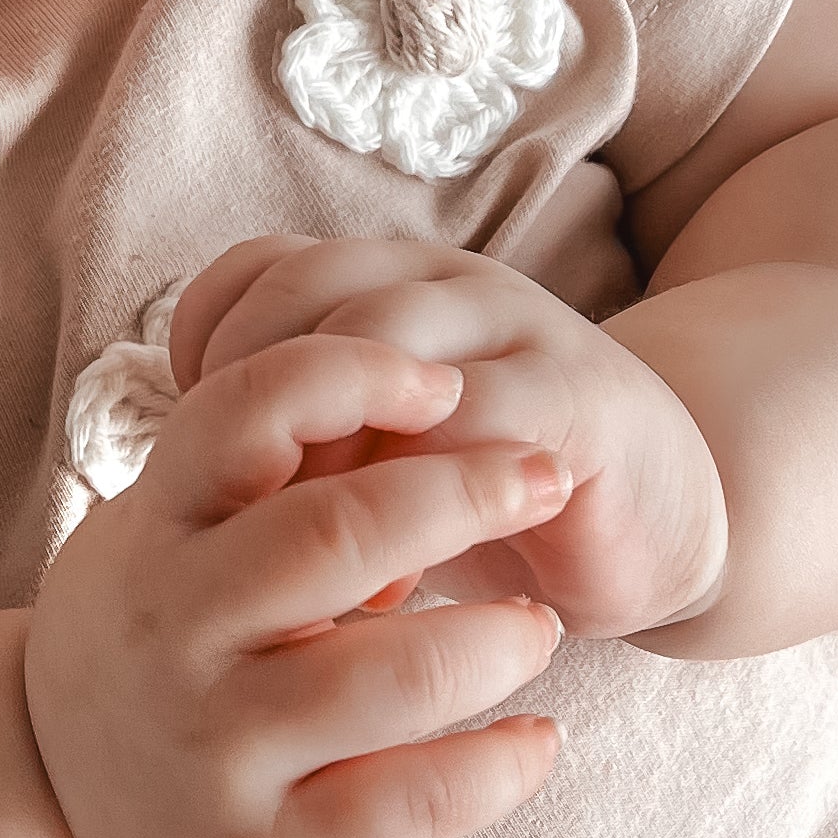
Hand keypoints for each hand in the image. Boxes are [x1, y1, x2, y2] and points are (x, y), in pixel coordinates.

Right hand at [25, 331, 574, 837]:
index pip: (251, 407)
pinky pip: (402, 810)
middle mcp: (177, 626)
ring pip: (392, 677)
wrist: (53, 790)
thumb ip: (263, 465)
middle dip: (466, 492)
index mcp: (156, 522)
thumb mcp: (169, 521)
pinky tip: (538, 739)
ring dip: (497, 639)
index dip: (358, 375)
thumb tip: (428, 386)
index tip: (446, 380)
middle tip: (545, 477)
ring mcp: (215, 744)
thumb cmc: (155, 618)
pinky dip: (495, 771)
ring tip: (539, 624)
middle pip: (338, 533)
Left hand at [173, 235, 728, 644]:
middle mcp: (437, 282)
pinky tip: (405, 567)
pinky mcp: (575, 398)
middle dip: (254, 399)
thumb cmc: (485, 494)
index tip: (196, 453)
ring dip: (329, 444)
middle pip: (299, 292)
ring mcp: (511, 327)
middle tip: (249, 509)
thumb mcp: (373, 460)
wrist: (658, 516)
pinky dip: (420, 489)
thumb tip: (180, 477)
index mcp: (375, 280)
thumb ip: (297, 439)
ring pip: (379, 340)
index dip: (205, 350)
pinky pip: (476, 418)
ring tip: (321, 543)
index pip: (252, 270)